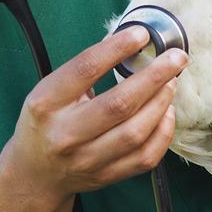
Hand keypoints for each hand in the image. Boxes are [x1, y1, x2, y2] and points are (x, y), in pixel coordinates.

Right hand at [8, 26, 188, 199]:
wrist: (36, 172)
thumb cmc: (47, 122)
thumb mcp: (49, 91)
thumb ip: (85, 71)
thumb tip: (132, 42)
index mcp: (46, 103)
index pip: (85, 69)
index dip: (117, 48)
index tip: (141, 35)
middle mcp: (65, 134)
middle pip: (119, 103)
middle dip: (155, 76)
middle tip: (176, 58)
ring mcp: (86, 159)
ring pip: (136, 132)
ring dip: (161, 103)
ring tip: (170, 83)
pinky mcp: (106, 176)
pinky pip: (146, 157)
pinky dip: (163, 132)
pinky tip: (165, 113)